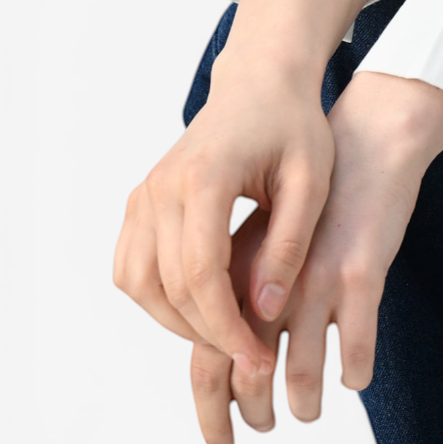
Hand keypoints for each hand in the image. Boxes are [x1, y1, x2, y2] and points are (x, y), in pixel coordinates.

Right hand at [114, 0, 401, 379]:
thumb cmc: (293, 125)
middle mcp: (161, 187)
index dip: (227, 326)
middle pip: (168, 287)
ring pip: (140, 285)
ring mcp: (144, 194)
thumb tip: (264, 309)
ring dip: (178, 323)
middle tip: (252, 360)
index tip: (260, 357)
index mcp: (205, 178)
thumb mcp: (311, 179)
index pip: (202, 274)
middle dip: (209, 334)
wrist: (260, 83)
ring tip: (228, 336)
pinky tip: (201, 308)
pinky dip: (158, 299)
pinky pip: (131, 268)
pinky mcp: (140, 203)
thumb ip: (289, 243)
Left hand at [183, 71, 442, 443]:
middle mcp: (270, 278)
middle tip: (261, 429)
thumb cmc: (319, 191)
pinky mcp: (361, 272)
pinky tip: (355, 375)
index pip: (207, 353)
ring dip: (303, 403)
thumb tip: (222, 350)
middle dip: (250, 413)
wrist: (368, 138)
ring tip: (307, 411)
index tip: (220, 438)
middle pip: (244, 372)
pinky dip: (355, 371)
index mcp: (240, 268)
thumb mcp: (268, 232)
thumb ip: (243, 282)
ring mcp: (317, 278)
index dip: (210, 406)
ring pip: (302, 372)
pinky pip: (358, 348)